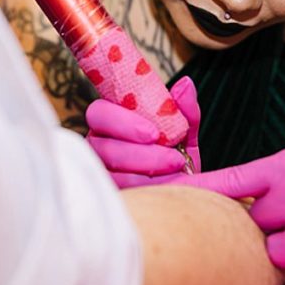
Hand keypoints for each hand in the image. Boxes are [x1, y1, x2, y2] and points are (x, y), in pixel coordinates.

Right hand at [85, 76, 200, 187]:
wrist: (184, 200)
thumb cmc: (176, 163)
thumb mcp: (184, 136)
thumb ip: (185, 111)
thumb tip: (185, 84)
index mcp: (112, 123)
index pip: (99, 112)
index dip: (120, 120)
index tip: (154, 133)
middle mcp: (99, 145)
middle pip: (99, 143)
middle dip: (137, 151)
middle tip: (172, 158)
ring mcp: (100, 172)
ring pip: (110, 172)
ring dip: (146, 172)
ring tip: (176, 173)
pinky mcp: (107, 193)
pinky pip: (118, 192)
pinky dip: (145, 190)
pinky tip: (164, 189)